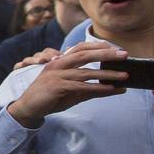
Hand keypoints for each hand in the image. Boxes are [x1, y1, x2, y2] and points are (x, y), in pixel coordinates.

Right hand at [7, 42, 127, 127]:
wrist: (28, 108)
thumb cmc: (50, 97)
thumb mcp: (72, 90)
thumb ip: (90, 87)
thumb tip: (114, 88)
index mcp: (60, 60)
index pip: (81, 47)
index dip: (98, 46)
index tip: (116, 48)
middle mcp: (58, 64)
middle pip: (84, 54)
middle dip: (106, 54)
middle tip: (125, 55)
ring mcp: (57, 75)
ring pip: (86, 72)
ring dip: (107, 74)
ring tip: (124, 76)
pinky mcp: (57, 87)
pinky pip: (82, 87)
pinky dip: (97, 88)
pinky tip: (110, 89)